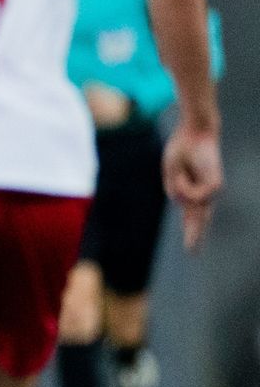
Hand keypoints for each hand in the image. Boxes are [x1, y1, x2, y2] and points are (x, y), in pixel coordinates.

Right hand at [163, 121, 222, 249]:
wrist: (195, 132)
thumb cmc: (182, 149)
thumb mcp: (171, 174)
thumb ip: (176, 192)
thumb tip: (187, 204)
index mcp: (192, 191)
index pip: (192, 216)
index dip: (191, 231)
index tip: (192, 248)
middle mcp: (203, 193)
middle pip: (199, 219)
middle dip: (194, 235)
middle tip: (193, 254)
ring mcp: (211, 190)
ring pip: (191, 204)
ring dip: (181, 188)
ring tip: (182, 170)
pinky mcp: (216, 187)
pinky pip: (195, 196)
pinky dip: (186, 186)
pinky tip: (188, 173)